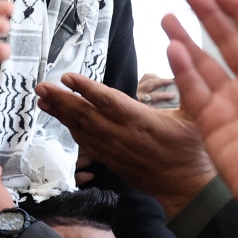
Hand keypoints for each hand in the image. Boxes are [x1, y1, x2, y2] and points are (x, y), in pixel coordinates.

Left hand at [36, 75, 214, 217]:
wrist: (186, 187)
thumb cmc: (192, 149)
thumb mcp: (196, 114)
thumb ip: (187, 82)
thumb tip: (180, 51)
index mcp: (141, 121)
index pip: (107, 101)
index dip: (85, 88)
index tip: (66, 77)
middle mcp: (122, 135)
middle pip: (86, 115)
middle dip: (61, 100)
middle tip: (41, 86)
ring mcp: (114, 150)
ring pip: (82, 130)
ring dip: (61, 114)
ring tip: (43, 100)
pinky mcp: (112, 160)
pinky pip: (86, 143)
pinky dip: (72, 130)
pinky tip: (62, 120)